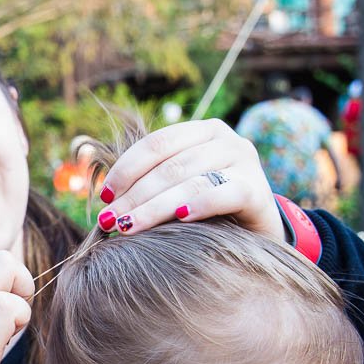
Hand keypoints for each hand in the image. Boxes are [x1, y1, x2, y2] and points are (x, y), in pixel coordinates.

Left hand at [96, 119, 281, 241]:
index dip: (126, 168)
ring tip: (128, 227)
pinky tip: (179, 219)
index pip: (156, 143)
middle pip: (169, 165)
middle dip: (134, 194)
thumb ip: (153, 180)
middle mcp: (225, 139)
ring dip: (154, 206)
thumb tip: (104, 193)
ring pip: (190, 181)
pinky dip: (199, 205)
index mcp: (202, 131)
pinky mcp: (258, 190)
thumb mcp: (182, 185)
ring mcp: (245, 162)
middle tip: (110, 220)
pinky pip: (223, 194)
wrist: (260, 232)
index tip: (105, 196)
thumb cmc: (212, 209)